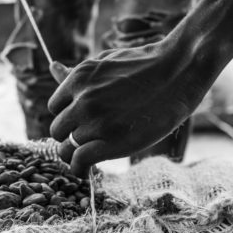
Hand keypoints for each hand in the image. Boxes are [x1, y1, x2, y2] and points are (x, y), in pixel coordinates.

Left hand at [48, 41, 203, 176]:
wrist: (179, 71)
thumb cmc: (145, 66)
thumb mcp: (106, 62)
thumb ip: (77, 74)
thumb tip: (53, 67)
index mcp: (78, 79)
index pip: (54, 107)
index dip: (68, 117)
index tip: (81, 124)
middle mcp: (82, 100)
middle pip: (58, 130)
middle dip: (70, 137)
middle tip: (86, 142)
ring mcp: (96, 121)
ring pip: (67, 148)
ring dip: (75, 155)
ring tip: (87, 157)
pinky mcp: (110, 141)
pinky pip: (80, 161)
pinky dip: (79, 169)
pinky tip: (86, 170)